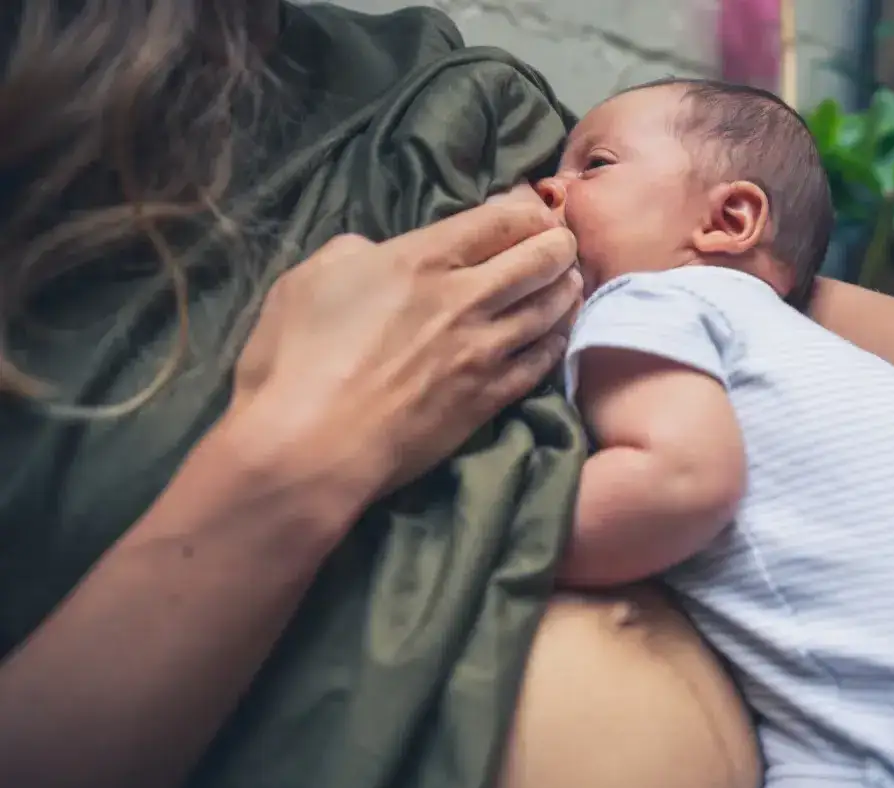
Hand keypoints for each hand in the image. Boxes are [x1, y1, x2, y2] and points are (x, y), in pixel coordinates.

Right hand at [230, 199, 581, 499]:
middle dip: (559, 246)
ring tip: (573, 282)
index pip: (500, 220)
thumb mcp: (309, 280)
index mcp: (421, 259)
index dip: (526, 211)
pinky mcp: (489, 399)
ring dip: (567, 290)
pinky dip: (556, 342)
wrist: (314, 446)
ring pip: (549, 310)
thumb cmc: (295, 359)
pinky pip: (540, 363)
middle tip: (564, 245)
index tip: (533, 212)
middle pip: (538, 260)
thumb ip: (354, 254)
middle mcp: (465, 298)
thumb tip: (378, 253)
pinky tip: (560, 335)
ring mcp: (483, 351)